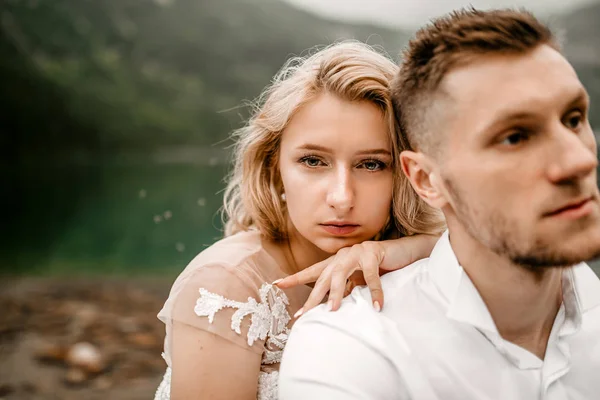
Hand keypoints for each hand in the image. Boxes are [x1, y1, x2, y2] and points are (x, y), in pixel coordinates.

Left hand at [274, 234, 438, 316]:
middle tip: (301, 315)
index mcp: (337, 262)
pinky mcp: (373, 253)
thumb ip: (347, 289)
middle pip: (322, 278)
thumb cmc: (381, 267)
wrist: (404, 251)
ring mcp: (356, 252)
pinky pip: (371, 276)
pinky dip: (375, 292)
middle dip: (312, 297)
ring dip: (336, 294)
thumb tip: (333, 305)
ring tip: (332, 311)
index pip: (313, 271)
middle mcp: (342, 255)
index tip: (277, 284)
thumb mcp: (360, 281)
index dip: (295, 278)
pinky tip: (378, 306)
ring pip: (340, 274)